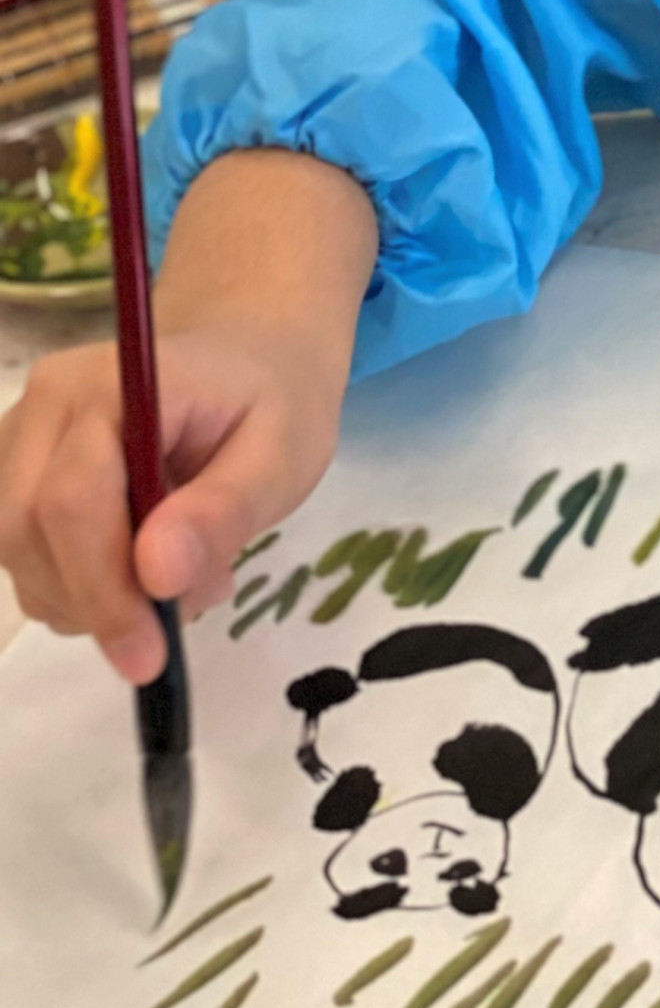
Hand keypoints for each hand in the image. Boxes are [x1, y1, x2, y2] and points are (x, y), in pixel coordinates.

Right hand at [0, 323, 346, 682]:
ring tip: (181, 577)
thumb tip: (156, 574)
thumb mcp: (284, 454)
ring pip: (14, 550)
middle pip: (25, 531)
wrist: (248, 351)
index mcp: (113, 385)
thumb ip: (223, 511)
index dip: (102, 589)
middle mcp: (47, 403)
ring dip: (86, 597)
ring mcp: (21, 434)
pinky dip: (75, 582)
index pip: (72, 500)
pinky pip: (23, 549)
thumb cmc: (273, 399)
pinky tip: (143, 567)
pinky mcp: (17, 468)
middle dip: (93, 602)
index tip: (148, 656)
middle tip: (179, 621)